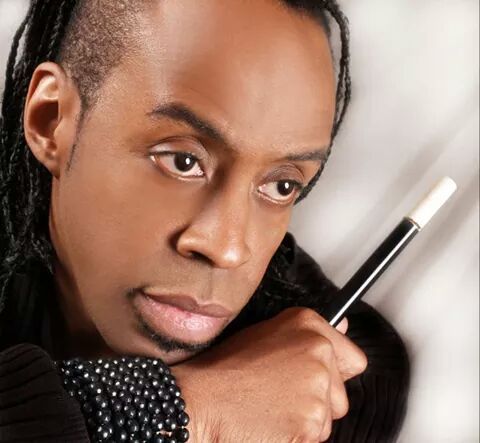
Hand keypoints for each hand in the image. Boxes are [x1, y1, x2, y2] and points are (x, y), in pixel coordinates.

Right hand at [171, 307, 366, 442]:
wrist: (202, 399)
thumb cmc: (226, 368)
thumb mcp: (266, 335)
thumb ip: (308, 334)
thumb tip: (343, 327)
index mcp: (308, 324)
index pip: (353, 358)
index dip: (336, 373)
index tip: (319, 377)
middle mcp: (318, 350)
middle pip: (342, 392)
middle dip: (320, 400)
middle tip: (283, 395)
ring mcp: (317, 385)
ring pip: (328, 417)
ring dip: (307, 420)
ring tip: (272, 407)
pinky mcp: (311, 421)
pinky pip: (315, 437)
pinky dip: (297, 435)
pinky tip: (271, 422)